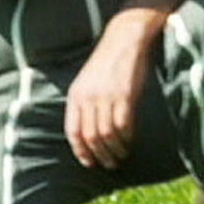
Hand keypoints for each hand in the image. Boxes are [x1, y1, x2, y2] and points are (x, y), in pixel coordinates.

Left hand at [64, 21, 151, 169]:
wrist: (124, 39)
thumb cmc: (107, 62)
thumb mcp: (86, 81)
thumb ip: (84, 103)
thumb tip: (87, 131)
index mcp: (75, 95)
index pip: (72, 132)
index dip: (80, 151)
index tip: (89, 163)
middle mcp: (88, 98)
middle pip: (90, 137)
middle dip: (100, 155)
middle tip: (110, 163)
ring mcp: (106, 96)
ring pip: (107, 135)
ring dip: (115, 149)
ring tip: (121, 155)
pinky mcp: (125, 95)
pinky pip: (123, 125)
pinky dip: (127, 137)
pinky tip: (130, 140)